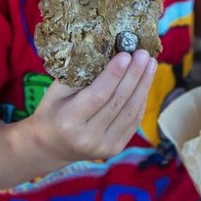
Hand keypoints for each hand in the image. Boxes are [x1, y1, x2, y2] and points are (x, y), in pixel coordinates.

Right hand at [31, 50, 157, 161]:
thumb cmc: (52, 112)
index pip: (98, 95)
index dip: (114, 74)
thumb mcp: (55, 93)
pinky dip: (142, 100)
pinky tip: (145, 82)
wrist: (50, 147)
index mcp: (68, 121)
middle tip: (144, 54)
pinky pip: (134, 121)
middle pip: (118, 101)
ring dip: (144, 85)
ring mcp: (103, 146)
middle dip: (134, 75)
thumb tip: (106, 51)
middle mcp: (87, 137)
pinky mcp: (115, 149)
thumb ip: (78, 75)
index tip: (126, 54)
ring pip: (131, 111)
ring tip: (151, 64)